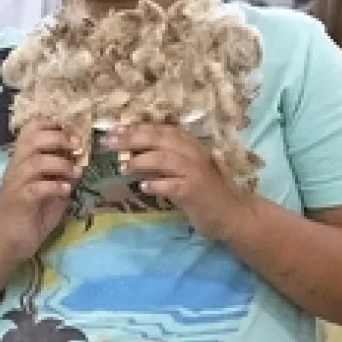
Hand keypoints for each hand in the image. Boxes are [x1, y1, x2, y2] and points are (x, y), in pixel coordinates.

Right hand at [0, 121, 78, 261]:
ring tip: (75, 172)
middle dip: (58, 138)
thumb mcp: (52, 190)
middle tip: (77, 146)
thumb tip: (81, 161)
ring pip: (35, 161)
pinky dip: (54, 186)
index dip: (50, 124)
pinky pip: (36, 188)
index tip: (71, 129)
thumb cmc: (30, 214)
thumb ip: (62, 174)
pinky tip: (66, 190)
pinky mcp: (19, 201)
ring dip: (60, 164)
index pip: (30, 130)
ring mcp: (16, 184)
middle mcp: (16, 167)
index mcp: (23, 160)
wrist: (7, 242)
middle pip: (32, 139)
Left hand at [113, 124, 258, 241]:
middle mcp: (193, 153)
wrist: (233, 214)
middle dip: (132, 138)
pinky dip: (157, 184)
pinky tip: (143, 188)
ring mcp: (196, 172)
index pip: (160, 130)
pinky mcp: (196, 191)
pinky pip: (173, 185)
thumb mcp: (182, 171)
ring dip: (141, 161)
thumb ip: (160, 162)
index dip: (135, 128)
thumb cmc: (204, 192)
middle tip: (108, 143)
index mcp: (189, 145)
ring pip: (165, 158)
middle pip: (160, 139)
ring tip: (122, 167)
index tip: (112, 130)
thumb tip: (129, 154)